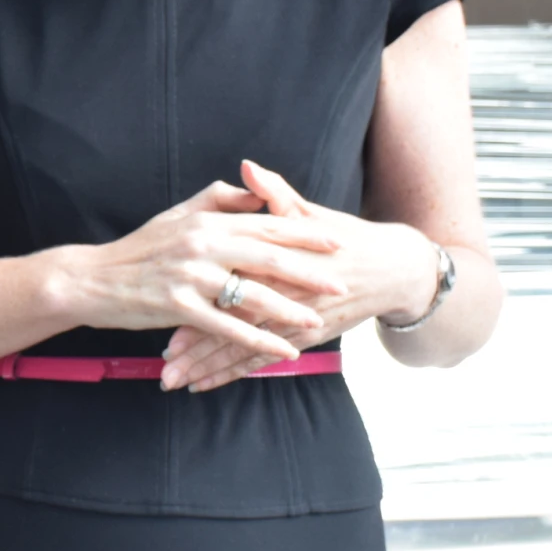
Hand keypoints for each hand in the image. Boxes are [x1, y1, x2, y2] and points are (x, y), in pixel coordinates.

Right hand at [63, 178, 345, 378]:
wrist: (91, 278)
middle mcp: (202, 245)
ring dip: (290, 311)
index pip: (265, 224)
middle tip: (342, 283)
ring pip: (253, 295)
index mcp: (205, 222)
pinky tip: (282, 351)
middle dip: (310, 272)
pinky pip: (229, 327)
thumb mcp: (176, 216)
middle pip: (268, 257)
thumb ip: (217, 201)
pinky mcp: (178, 307)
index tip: (336, 241)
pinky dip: (259, 340)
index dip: (304, 233)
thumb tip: (255, 193)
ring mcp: (190, 277)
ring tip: (317, 321)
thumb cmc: (137, 249)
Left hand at [163, 160, 442, 389]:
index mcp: (278, 260)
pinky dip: (233, 373)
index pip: (228, 280)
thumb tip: (247, 166)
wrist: (393, 269)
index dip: (193, 295)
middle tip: (159, 360)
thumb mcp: (308, 213)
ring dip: (207, 366)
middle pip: (231, 323)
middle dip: (193, 344)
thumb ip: (273, 193)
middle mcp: (285, 295)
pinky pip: (264, 360)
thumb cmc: (344, 237)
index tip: (158, 304)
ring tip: (172, 381)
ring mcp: (297, 320)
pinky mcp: (306, 338)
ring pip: (244, 349)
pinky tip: (205, 384)